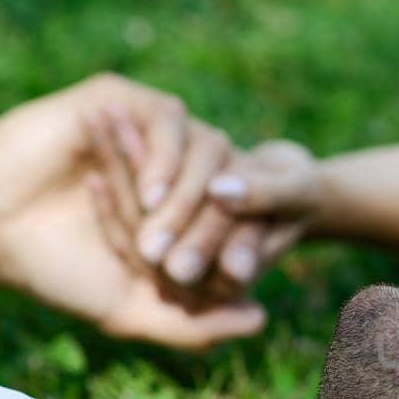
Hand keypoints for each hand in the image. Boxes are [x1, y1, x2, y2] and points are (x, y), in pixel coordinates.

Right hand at [0, 73, 267, 347]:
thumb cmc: (61, 270)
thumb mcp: (134, 310)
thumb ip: (196, 324)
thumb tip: (262, 321)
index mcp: (195, 210)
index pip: (246, 222)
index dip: (244, 252)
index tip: (229, 282)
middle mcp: (185, 165)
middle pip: (234, 186)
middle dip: (217, 231)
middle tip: (186, 268)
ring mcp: (157, 129)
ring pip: (210, 151)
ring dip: (191, 201)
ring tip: (157, 244)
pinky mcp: (124, 99)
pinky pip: (170, 120)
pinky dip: (168, 160)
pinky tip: (151, 197)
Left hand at [104, 105, 318, 289]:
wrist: (285, 194)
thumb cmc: (299, 192)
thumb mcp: (294, 191)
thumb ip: (262, 195)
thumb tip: (220, 190)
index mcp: (225, 283)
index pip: (188, 256)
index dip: (166, 210)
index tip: (146, 181)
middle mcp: (190, 281)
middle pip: (148, 239)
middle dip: (128, 183)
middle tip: (105, 132)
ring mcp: (168, 259)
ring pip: (130, 216)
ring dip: (114, 163)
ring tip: (99, 115)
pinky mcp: (153, 233)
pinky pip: (125, 199)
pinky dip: (117, 157)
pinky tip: (101, 122)